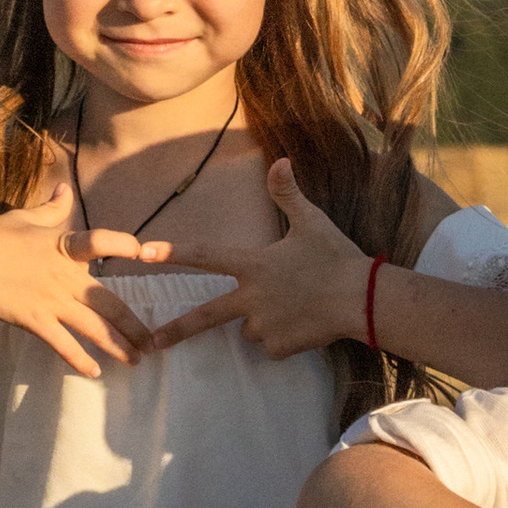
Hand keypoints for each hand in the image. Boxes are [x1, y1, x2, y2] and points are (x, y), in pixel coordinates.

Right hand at [0, 181, 165, 376]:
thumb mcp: (24, 217)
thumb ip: (52, 210)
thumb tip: (65, 189)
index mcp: (65, 247)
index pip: (102, 241)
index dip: (123, 245)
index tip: (144, 251)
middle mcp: (64, 276)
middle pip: (109, 303)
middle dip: (134, 325)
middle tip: (153, 342)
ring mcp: (50, 300)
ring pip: (93, 328)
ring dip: (117, 346)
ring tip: (136, 361)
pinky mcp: (33, 319)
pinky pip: (63, 344)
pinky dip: (80, 360)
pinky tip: (95, 372)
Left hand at [145, 158, 368, 355]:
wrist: (363, 299)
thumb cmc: (336, 257)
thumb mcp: (312, 222)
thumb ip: (288, 194)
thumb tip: (280, 160)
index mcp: (254, 265)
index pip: (206, 256)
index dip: (174, 252)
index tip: (144, 252)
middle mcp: (251, 298)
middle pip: (206, 317)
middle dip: (177, 330)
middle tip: (153, 342)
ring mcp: (264, 326)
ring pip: (250, 328)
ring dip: (262, 321)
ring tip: (294, 307)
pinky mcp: (280, 347)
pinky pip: (273, 345)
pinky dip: (284, 338)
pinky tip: (306, 324)